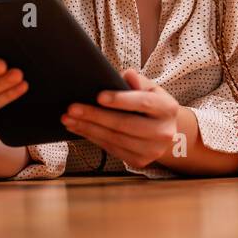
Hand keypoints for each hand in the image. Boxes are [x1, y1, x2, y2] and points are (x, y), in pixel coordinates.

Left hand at [60, 68, 180, 168]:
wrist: (164, 132)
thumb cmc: (151, 105)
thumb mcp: (150, 89)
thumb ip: (138, 81)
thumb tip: (127, 75)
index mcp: (168, 108)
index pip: (143, 103)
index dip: (120, 100)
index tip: (98, 96)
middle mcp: (163, 132)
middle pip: (124, 124)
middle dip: (95, 116)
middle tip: (72, 108)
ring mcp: (152, 150)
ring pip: (114, 139)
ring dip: (88, 128)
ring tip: (69, 118)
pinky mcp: (139, 161)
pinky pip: (111, 148)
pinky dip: (92, 138)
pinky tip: (79, 128)